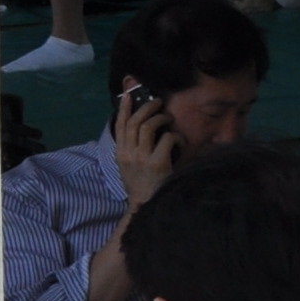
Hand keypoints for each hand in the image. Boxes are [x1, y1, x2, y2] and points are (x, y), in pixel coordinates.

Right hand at [111, 89, 180, 207]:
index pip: (119, 125)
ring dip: (162, 118)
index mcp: (120, 153)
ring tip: (169, 119)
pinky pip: (168, 138)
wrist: (146, 205)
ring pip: (149, 126)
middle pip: (135, 121)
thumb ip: (131, 147)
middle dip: (147, 108)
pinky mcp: (158, 163)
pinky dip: (176, 137)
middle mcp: (128, 154)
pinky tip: (180, 142)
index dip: (124, 108)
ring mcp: (142, 158)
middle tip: (158, 103)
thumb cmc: (141, 183)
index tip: (128, 95)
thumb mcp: (129, 165)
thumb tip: (139, 126)